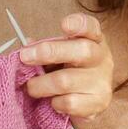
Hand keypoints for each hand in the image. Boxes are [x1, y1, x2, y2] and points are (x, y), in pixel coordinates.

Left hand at [18, 12, 112, 127]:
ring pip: (66, 81)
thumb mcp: (58, 54)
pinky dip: (55, 103)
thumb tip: (27, 45)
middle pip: (82, 50)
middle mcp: (102, 58)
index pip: (91, 27)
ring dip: (41, 85)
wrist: (86, 102)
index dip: (79, 24)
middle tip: (25, 57)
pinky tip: (54, 102)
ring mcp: (102, 82)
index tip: (64, 25)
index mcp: (93, 40)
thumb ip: (44, 47)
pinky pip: (69, 103)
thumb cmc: (69, 71)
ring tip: (32, 87)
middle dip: (49, 52)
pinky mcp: (98, 104)